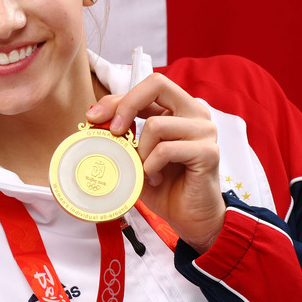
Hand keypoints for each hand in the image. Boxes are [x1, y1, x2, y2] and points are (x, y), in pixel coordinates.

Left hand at [87, 73, 224, 252]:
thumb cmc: (163, 184)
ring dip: (141, 151)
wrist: (188, 216)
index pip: (147, 86)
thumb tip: (94, 117)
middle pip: (157, 84)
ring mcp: (205, 131)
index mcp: (179, 108)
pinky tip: (155, 178)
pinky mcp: (208, 152)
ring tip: (145, 169)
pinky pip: (166, 150)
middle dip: (127, 105)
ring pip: (156, 124)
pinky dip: (152, 166)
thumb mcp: (136, 153)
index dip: (117, 99)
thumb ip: (123, 131)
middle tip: (114, 132)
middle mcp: (195, 113)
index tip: (94, 118)